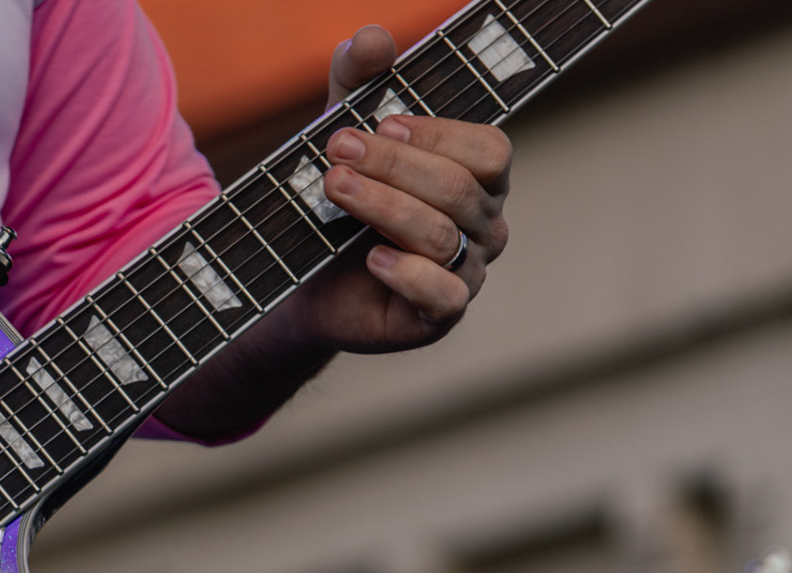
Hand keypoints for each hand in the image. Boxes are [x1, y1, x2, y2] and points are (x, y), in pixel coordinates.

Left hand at [280, 25, 512, 352]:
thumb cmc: (338, 200)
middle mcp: (483, 224)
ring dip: (384, 208)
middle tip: (337, 150)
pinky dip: (409, 275)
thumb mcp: (343, 129)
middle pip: (459, 189)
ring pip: (443, 236)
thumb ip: (359, 81)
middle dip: (394, 166)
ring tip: (334, 188)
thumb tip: (373, 37)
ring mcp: (467, 272)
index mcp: (477, 176)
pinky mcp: (439, 317)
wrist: (302, 279)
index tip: (381, 122)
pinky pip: (444, 297)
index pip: (489, 149)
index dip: (438, 135)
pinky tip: (372, 260)